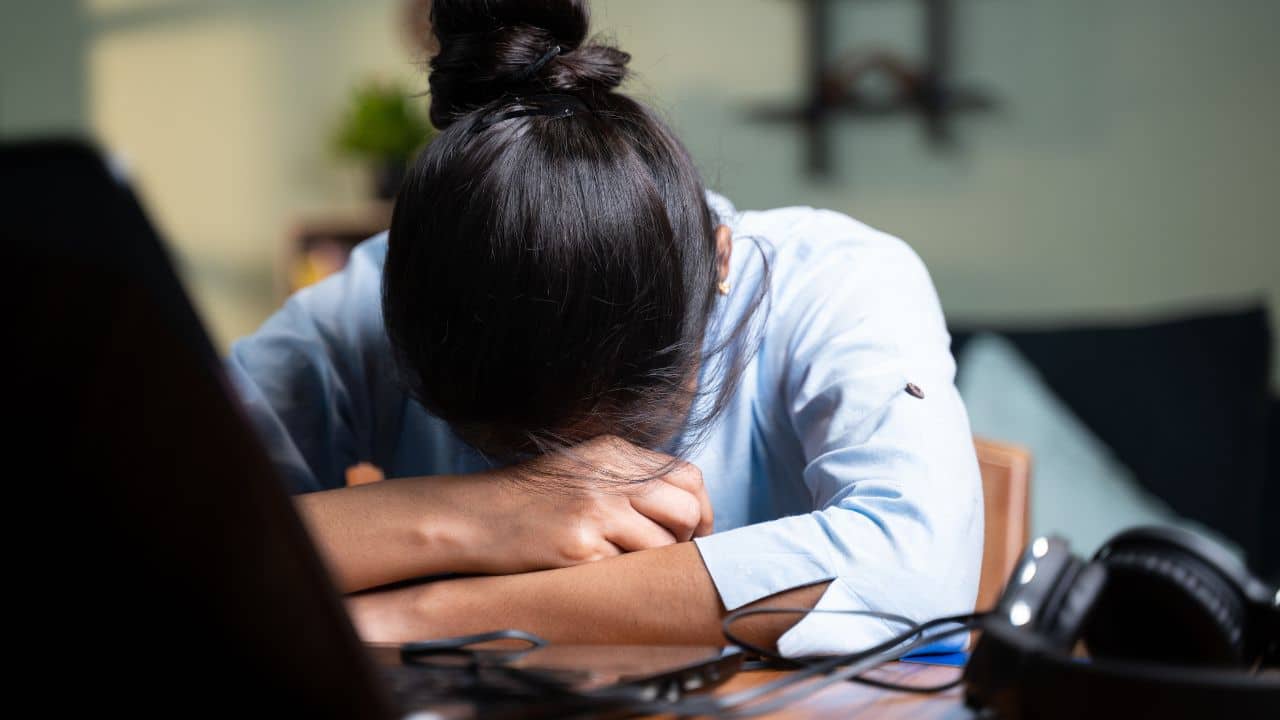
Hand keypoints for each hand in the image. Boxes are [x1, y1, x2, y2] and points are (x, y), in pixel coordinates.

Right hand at [452, 435, 713, 574]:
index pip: (688, 476)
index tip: (695, 534)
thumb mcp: (583, 470)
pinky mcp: (581, 547)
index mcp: (614, 452)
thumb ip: (630, 479)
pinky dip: (619, 577)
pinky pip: (627, 570)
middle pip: (685, 510)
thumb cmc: (530, 501)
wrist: (475, 517)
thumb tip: (685, 508)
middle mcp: (611, 476)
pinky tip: (593, 571)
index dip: (700, 510)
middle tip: (666, 556)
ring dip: (652, 562)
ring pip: (662, 546)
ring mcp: (596, 511)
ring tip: (623, 564)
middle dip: (686, 540)